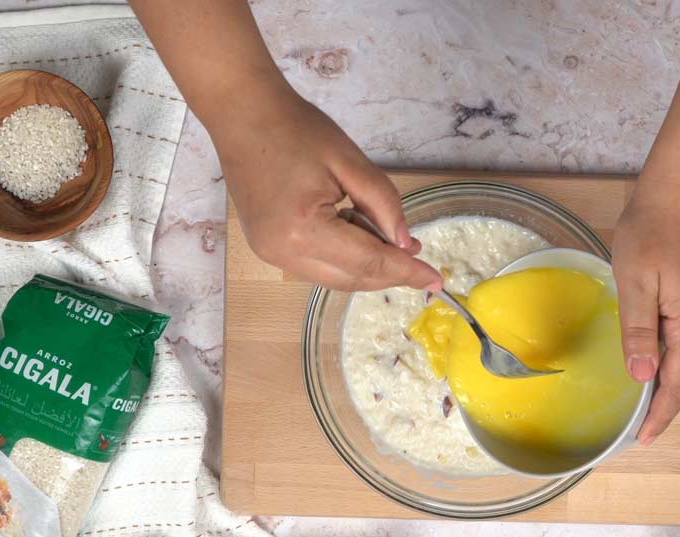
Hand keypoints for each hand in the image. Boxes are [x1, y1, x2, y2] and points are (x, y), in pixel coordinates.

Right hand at [216, 89, 439, 290]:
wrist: (243, 113)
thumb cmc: (296, 129)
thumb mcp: (351, 162)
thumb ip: (383, 204)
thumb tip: (405, 245)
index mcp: (304, 229)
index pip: (368, 262)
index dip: (405, 272)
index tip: (436, 279)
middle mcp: (283, 252)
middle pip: (351, 279)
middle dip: (389, 273)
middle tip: (418, 258)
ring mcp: (270, 254)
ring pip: (334, 278)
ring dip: (366, 267)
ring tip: (389, 240)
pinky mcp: (266, 248)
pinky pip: (316, 266)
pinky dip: (343, 259)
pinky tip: (357, 234)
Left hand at [612, 186, 679, 444]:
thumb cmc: (652, 230)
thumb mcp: (634, 281)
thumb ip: (639, 331)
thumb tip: (644, 376)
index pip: (678, 383)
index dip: (660, 414)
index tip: (644, 438)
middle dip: (676, 401)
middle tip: (646, 414)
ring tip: (654, 384)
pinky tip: (667, 346)